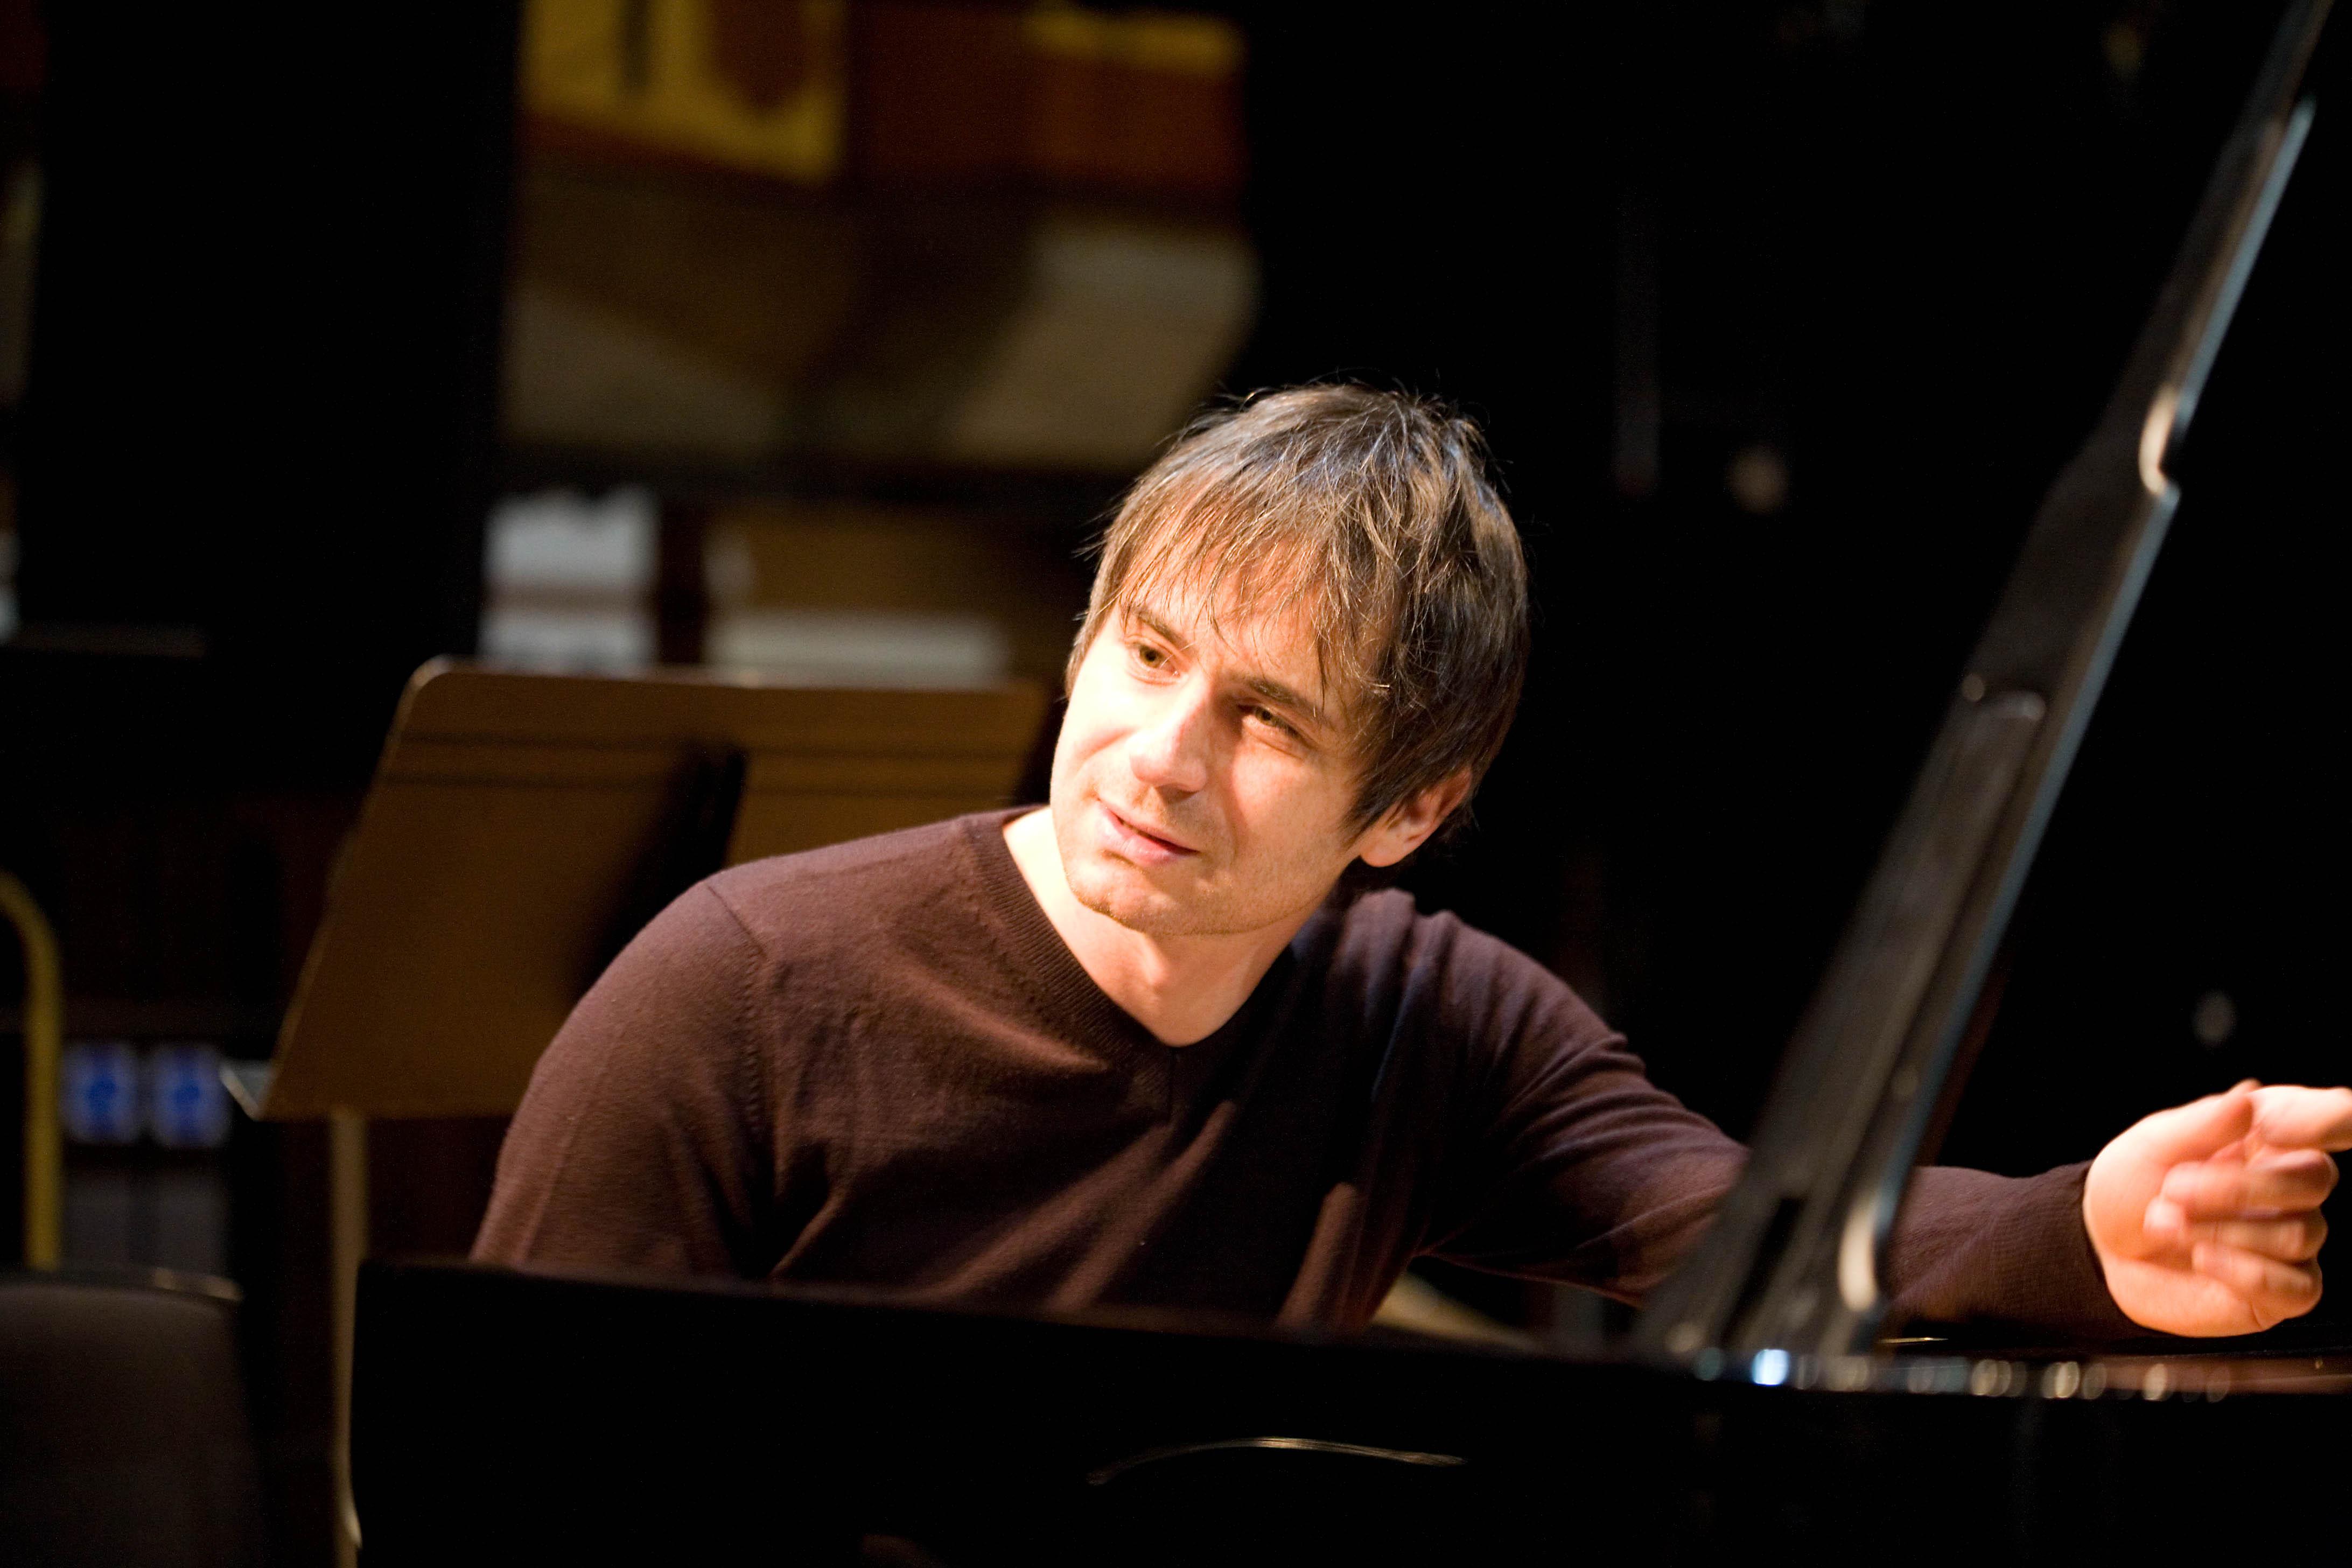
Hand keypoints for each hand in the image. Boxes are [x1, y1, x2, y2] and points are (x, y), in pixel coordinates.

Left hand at [2083, 1081, 2351, 1335]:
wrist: (2101, 1248)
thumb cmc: (2131, 1186)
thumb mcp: (2151, 1146)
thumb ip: (2202, 1123)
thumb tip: (2249, 1095)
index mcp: (2269, 1134)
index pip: (2336, 1116)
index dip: (2326, 1119)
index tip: (2273, 1126)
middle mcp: (2291, 1185)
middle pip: (2314, 1179)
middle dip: (2238, 1187)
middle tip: (2171, 1189)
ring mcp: (2292, 1238)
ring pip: (2299, 1234)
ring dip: (2222, 1230)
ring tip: (2163, 1224)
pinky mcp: (2284, 1290)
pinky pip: (2298, 1287)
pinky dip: (2243, 1272)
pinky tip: (2200, 1258)